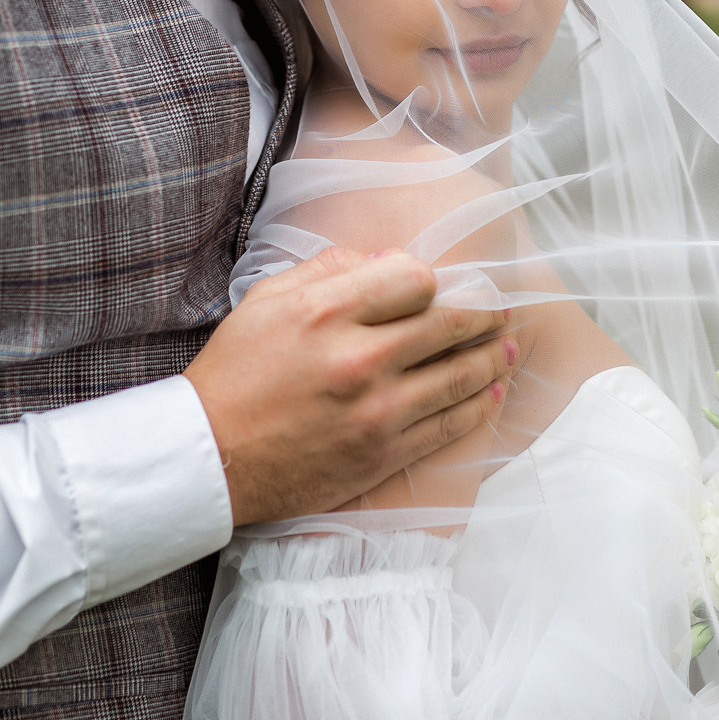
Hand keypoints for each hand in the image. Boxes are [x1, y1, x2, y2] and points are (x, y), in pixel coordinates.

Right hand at [181, 247, 515, 524]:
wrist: (210, 458)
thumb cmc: (234, 373)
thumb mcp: (266, 300)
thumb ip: (327, 271)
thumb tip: (384, 262)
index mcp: (327, 312)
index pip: (415, 279)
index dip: (432, 280)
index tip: (435, 287)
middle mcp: (359, 359)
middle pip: (449, 324)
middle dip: (484, 313)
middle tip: (502, 309)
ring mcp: (376, 411)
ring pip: (460, 376)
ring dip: (494, 358)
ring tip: (509, 347)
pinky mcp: (383, 454)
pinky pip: (449, 425)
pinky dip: (479, 405)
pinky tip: (492, 392)